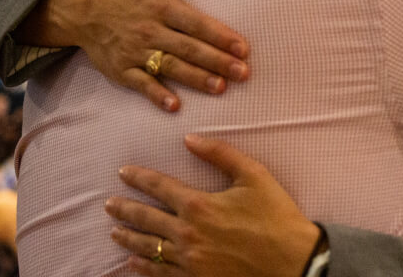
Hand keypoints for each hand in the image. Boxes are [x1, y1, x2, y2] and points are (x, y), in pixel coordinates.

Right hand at [33, 0, 250, 111]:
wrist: (83, 9)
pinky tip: (175, 106)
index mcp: (161, 5)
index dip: (220, 36)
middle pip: (189, 48)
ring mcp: (135, 52)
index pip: (196, 23)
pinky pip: (141, 84)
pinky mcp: (121, 70)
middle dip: (217, 61)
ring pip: (171, 67)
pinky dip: (157, 95)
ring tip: (220, 88)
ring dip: (196, 79)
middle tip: (243, 73)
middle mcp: (150, 30)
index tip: (243, 48)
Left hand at [105, 134, 319, 276]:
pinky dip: (143, 267)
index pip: (159, 187)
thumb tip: (191, 139)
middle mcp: (188, 233)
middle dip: (125, 210)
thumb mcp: (254, 175)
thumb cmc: (277, 217)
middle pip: (146, 219)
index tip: (123, 173)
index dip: (138, 178)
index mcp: (199, 205)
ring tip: (114, 232)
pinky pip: (160, 274)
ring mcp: (189, 261)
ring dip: (128, 238)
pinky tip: (133, 262)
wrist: (293, 262)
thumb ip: (221, 154)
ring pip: (148, 248)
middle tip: (109, 205)